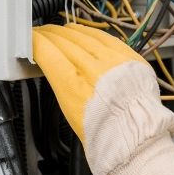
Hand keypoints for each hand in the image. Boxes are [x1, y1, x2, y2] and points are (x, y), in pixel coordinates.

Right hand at [32, 23, 173, 174]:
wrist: (138, 143)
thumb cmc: (106, 138)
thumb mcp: (72, 114)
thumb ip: (65, 86)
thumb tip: (56, 66)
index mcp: (76, 89)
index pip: (51, 55)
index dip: (40, 44)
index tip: (35, 41)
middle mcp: (97, 73)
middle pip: (69, 43)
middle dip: (54, 36)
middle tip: (46, 34)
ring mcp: (117, 64)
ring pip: (89, 38)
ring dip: (74, 33)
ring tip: (64, 31)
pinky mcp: (133, 61)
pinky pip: (111, 40)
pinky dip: (96, 35)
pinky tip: (89, 34)